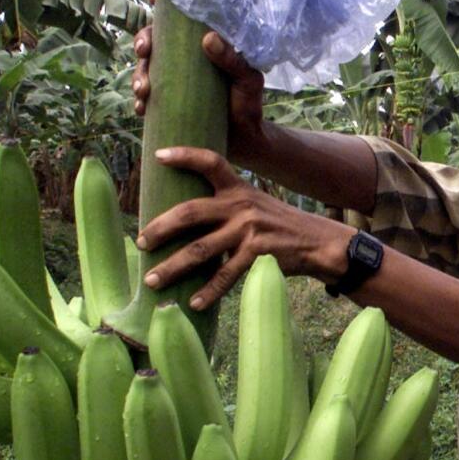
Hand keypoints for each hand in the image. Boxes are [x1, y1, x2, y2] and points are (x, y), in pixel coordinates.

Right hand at [131, 0, 267, 162]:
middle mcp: (183, 62)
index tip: (152, 0)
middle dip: (143, 42)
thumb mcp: (247, 80)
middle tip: (144, 51)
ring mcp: (173, 83)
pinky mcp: (167, 106)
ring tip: (143, 90)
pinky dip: (139, 104)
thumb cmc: (248, 104)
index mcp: (201, 48)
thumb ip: (233, 60)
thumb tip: (208, 39)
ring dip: (137, 76)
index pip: (178, 24)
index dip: (162, 11)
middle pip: (153, 42)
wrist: (245, 140)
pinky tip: (141, 109)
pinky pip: (146, 101)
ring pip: (144, 71)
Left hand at [135, 147, 351, 309]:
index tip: (158, 156)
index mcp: (238, 189)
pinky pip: (226, 275)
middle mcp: (241, 205)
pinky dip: (208, 291)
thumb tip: (185, 221)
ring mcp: (249, 230)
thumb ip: (227, 207)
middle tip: (140, 242)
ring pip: (201, 250)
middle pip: (191, 212)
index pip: (210, 162)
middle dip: (160, 228)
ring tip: (152, 281)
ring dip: (173, 267)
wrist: (318, 243)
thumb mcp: (256, 205)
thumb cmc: (280, 227)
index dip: (185, 155)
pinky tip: (194, 303)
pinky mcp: (258, 254)